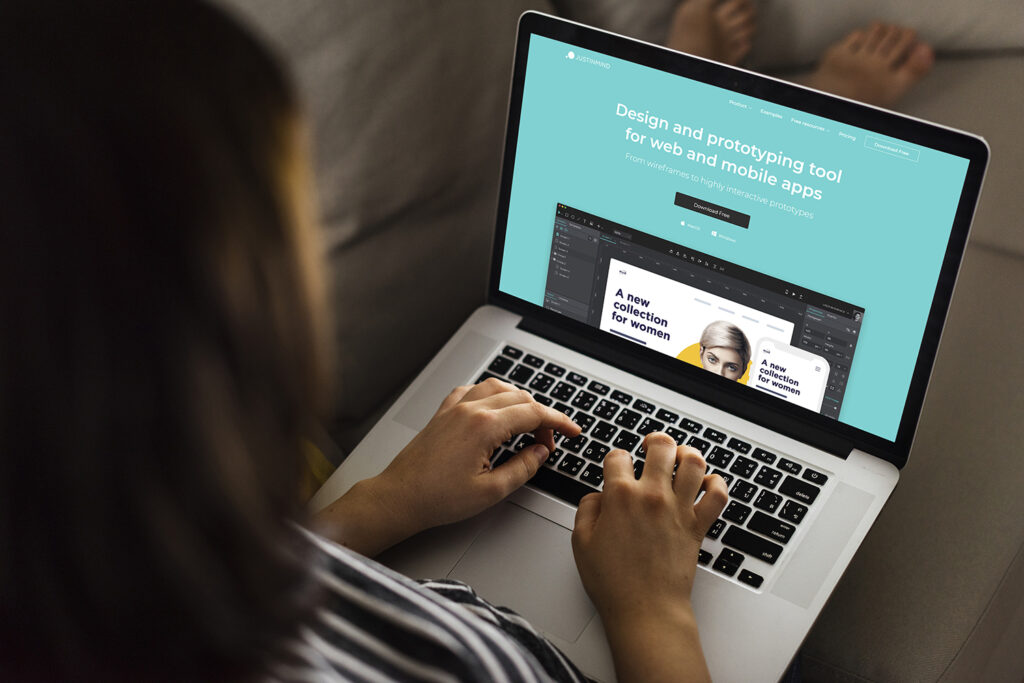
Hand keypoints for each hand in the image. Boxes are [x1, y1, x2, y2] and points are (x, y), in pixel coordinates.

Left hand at [315, 378, 579, 555]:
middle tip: (547, 443)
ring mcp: (454, 408)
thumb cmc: (437, 497)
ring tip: (527, 426)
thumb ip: (523, 468)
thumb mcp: (491, 491)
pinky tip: (494, 411)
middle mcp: (469, 409)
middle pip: (520, 398)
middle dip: (541, 417)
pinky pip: (473, 391)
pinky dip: (491, 396)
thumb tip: (540, 453)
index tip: (571, 432)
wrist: (400, 497)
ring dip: (519, 402)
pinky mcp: (443, 413)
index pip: (534, 414)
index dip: (558, 422)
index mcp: (484, 426)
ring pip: (498, 388)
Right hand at [571, 432, 727, 681]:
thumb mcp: (581, 543)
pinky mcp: (698, 526)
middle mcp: (652, 496)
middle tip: (652, 446)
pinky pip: (718, 495)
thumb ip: (586, 510)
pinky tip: (706, 484)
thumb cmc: (614, 583)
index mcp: (620, 496)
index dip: (615, 459)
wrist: (646, 610)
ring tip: (680, 457)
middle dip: (655, 441)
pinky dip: (716, 484)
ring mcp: (678, 509)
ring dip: (687, 454)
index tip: (616, 468)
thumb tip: (597, 496)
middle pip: (661, 446)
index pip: (618, 456)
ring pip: (693, 462)